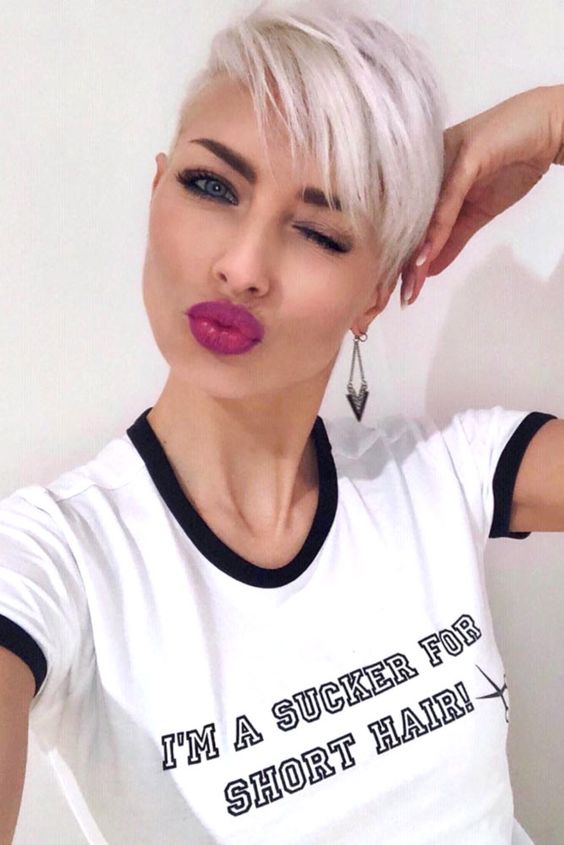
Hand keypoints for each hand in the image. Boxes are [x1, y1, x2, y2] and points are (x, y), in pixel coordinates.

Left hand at [400, 84, 563, 306]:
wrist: (548, 127)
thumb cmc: (511, 162)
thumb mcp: (478, 212)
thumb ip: (452, 238)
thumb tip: (428, 268)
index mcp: (424, 179)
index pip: (407, 223)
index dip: (399, 258)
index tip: (394, 293)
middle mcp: (425, 168)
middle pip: (406, 220)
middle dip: (400, 262)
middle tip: (393, 298)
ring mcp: (442, 159)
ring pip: (422, 214)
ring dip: (414, 254)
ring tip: (408, 286)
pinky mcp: (464, 155)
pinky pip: (446, 200)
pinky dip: (437, 229)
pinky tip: (425, 256)